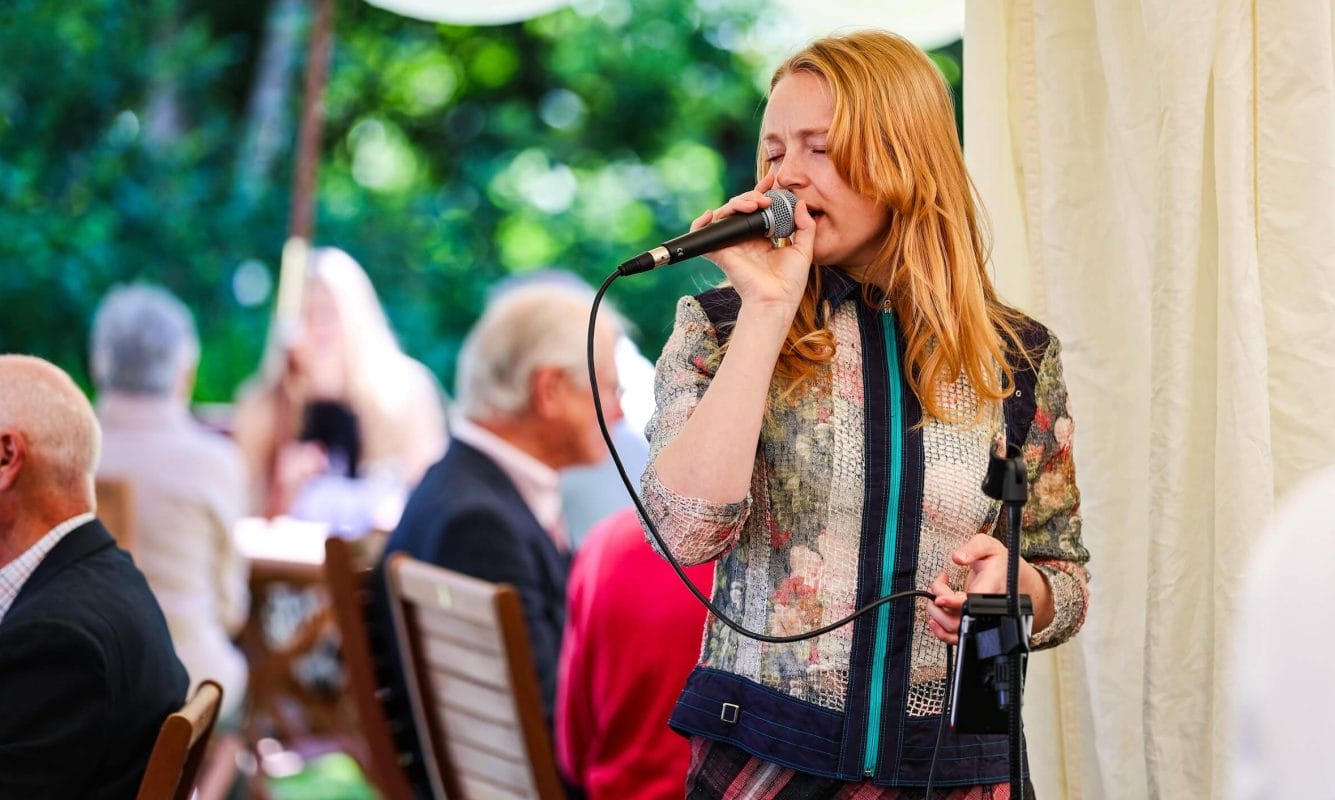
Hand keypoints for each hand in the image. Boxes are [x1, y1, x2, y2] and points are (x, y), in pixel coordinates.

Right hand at [692, 174, 815, 314]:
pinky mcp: (720, 253)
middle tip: (766, 196)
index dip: (762, 192)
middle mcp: (744, 240)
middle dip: (751, 195)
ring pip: (725, 215)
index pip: (757, 209)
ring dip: (737, 203)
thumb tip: (803, 204)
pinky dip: (700, 224)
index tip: (773, 179)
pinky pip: (702, 236)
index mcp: (761, 239)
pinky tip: (711, 214)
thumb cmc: (790, 282)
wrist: (777, 300)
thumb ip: (806, 227)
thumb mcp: (804, 250)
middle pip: (740, 208)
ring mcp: (731, 245)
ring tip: (754, 203)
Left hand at [926, 534, 1051, 644]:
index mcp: (991, 587)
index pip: (972, 602)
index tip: (940, 598)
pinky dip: (941, 631)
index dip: (952, 602)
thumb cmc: (998, 562)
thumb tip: (958, 557)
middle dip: (938, 605)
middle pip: (958, 619)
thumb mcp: (988, 546)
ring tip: (936, 595)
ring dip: (936, 615)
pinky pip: (956, 637)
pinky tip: (935, 617)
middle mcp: (986, 607)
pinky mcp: (974, 623)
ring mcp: (980, 618)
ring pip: (954, 630)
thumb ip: (973, 548)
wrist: (1010, 577)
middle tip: (937, 585)